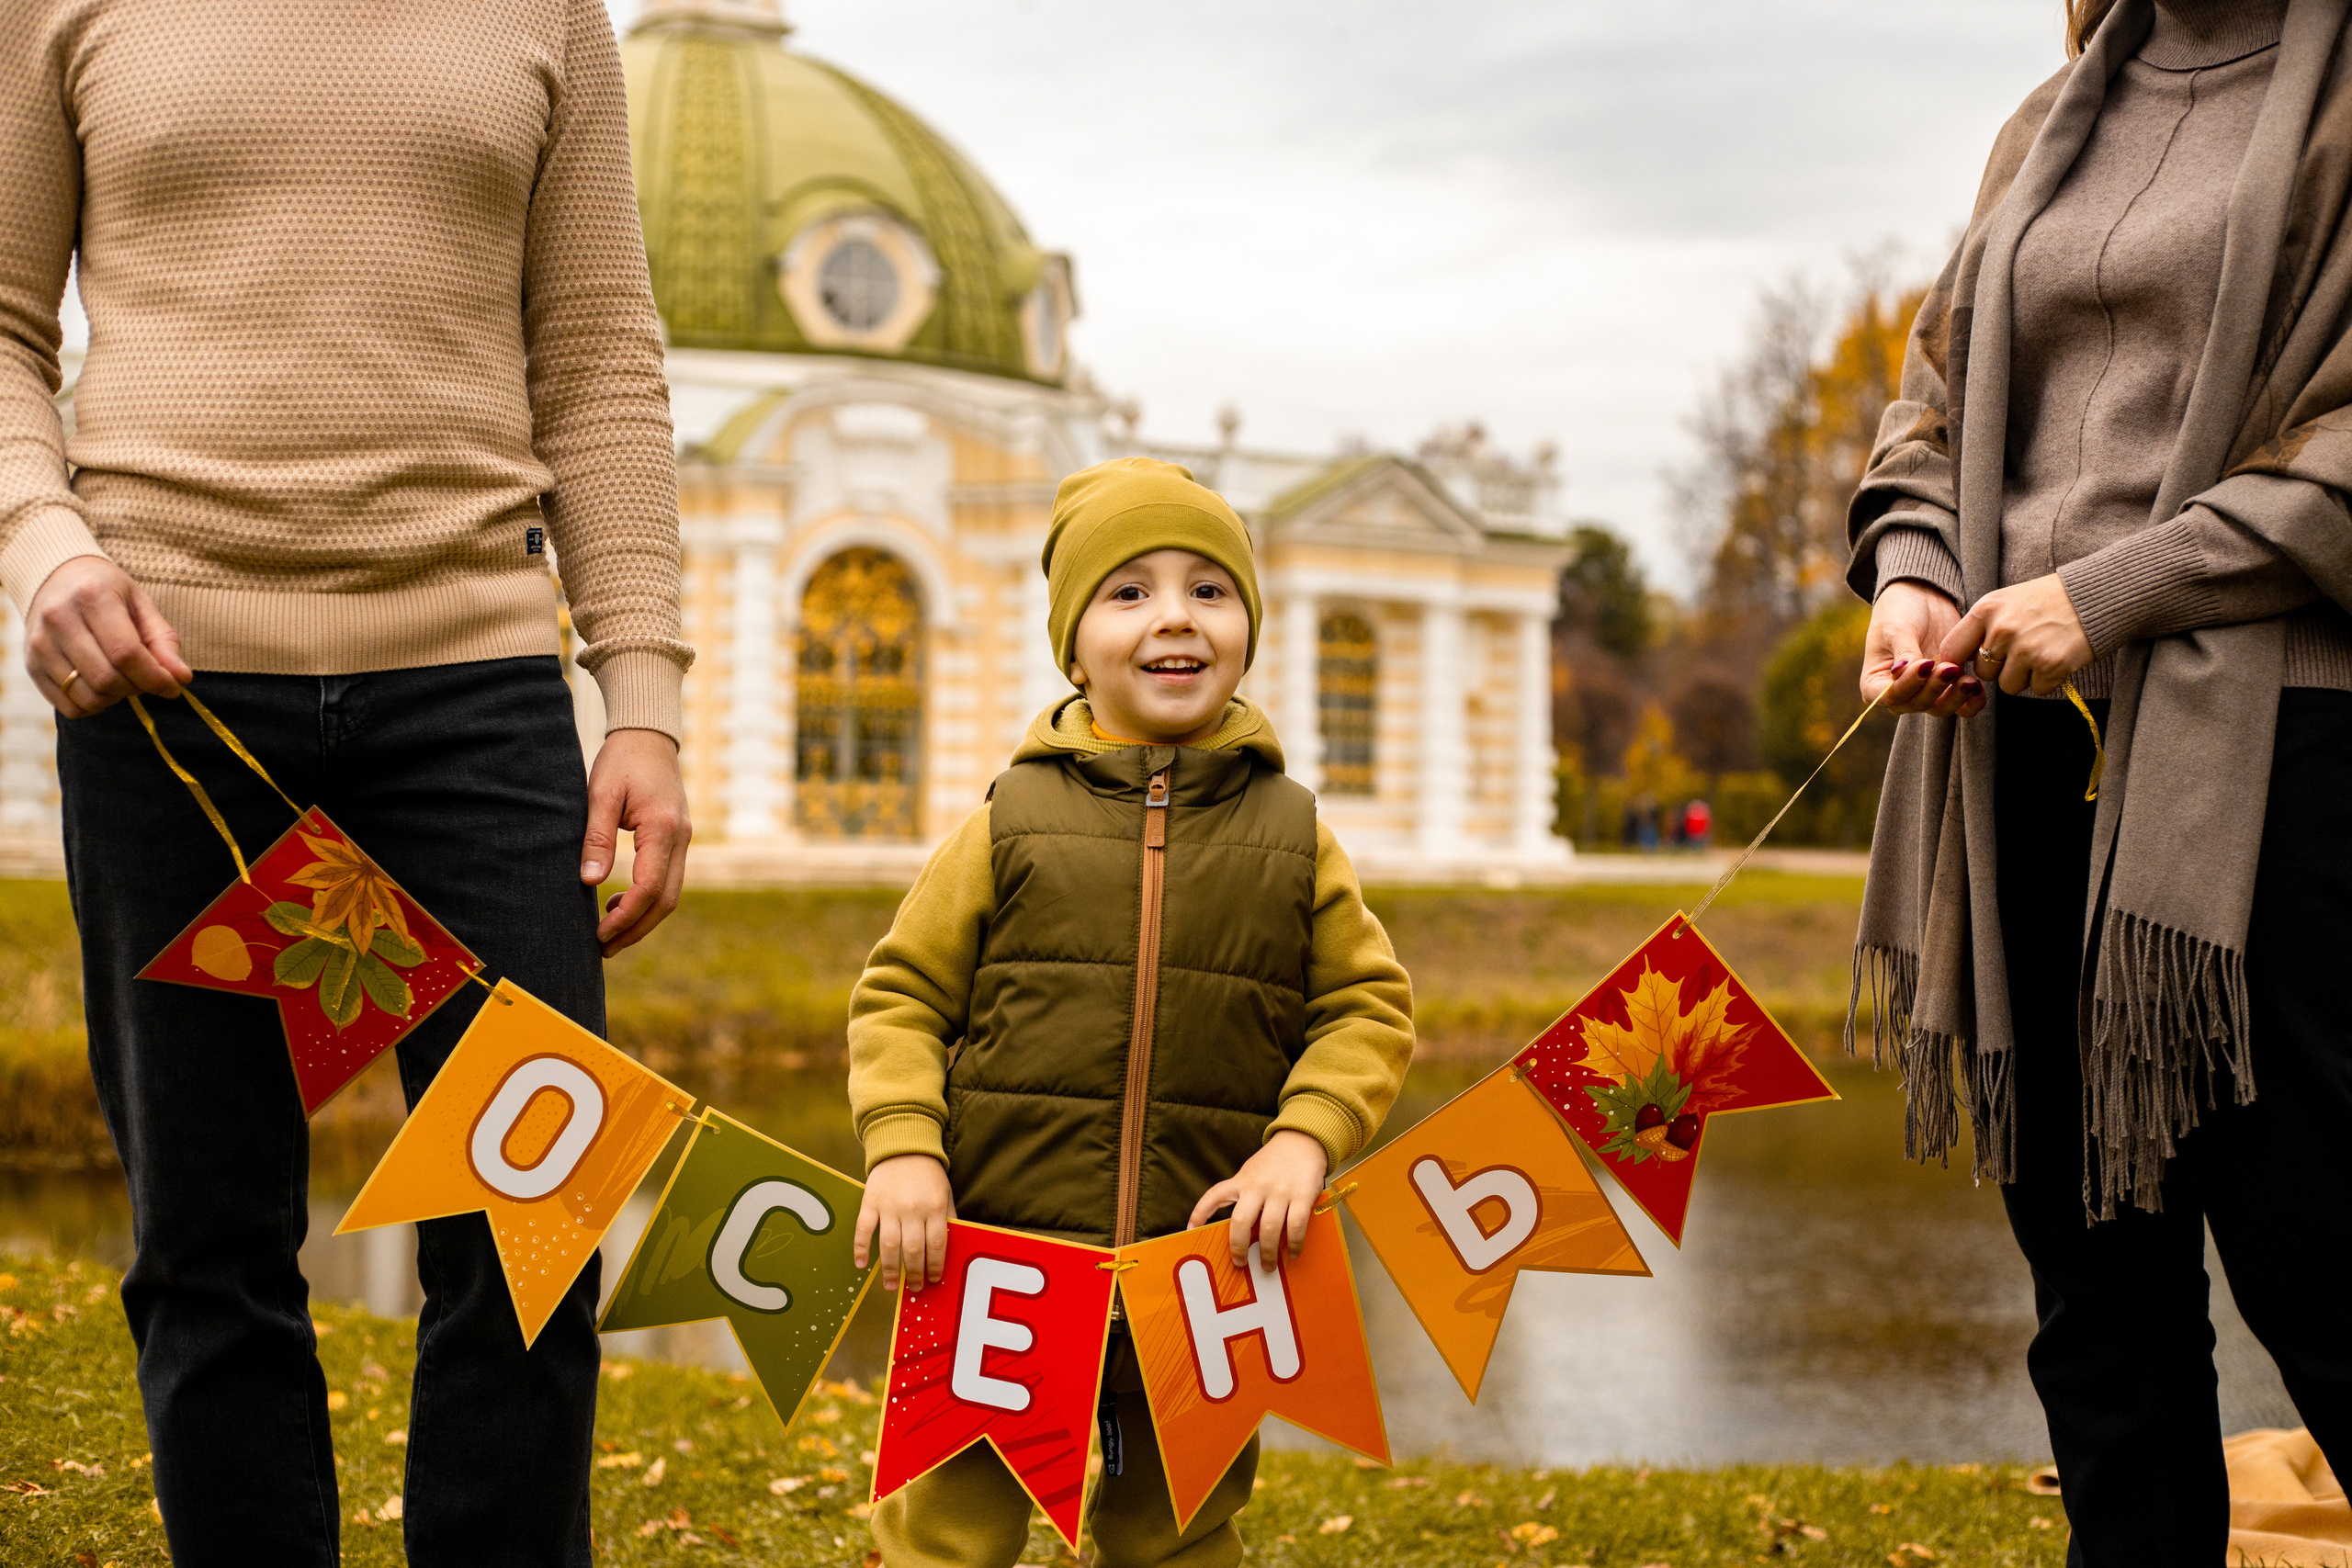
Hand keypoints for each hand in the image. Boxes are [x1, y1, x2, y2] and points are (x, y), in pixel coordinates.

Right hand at [22, 556, 191, 718]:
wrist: (56, 578)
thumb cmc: (107, 593)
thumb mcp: (141, 606)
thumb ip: (164, 642)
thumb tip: (182, 679)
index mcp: (92, 597)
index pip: (126, 653)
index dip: (155, 678)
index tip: (173, 686)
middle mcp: (59, 619)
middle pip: (106, 679)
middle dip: (136, 687)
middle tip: (145, 677)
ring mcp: (40, 644)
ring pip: (87, 697)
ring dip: (116, 698)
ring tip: (123, 679)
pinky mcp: (31, 665)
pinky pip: (69, 707)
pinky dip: (94, 706)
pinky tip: (100, 687)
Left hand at [582, 728, 690, 955]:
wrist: (649, 737)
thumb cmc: (621, 761)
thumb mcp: (600, 795)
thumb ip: (596, 838)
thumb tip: (589, 881)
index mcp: (662, 829)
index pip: (649, 888)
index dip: (625, 917)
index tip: (599, 935)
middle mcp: (681, 839)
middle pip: (665, 901)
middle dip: (635, 929)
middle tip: (603, 947)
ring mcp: (683, 840)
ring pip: (670, 894)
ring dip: (643, 919)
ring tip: (609, 932)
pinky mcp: (678, 840)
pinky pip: (668, 880)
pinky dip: (648, 900)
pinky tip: (619, 902)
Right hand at [853, 1154, 953, 1291]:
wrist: (903, 1146)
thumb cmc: (928, 1174)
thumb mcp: (946, 1193)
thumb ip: (949, 1219)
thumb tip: (951, 1248)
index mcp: (935, 1207)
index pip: (937, 1244)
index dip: (935, 1265)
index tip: (934, 1279)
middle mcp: (912, 1209)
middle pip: (913, 1250)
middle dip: (914, 1274)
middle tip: (914, 1287)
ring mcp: (889, 1206)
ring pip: (889, 1245)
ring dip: (890, 1269)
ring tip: (891, 1286)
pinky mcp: (870, 1202)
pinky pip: (863, 1229)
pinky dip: (861, 1248)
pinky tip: (861, 1264)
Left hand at [1187, 1129, 1330, 1269]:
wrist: (1302, 1140)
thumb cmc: (1274, 1162)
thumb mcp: (1251, 1173)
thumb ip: (1244, 1194)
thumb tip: (1241, 1229)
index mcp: (1241, 1180)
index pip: (1214, 1195)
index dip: (1200, 1212)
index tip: (1190, 1228)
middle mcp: (1257, 1186)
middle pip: (1241, 1221)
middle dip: (1238, 1247)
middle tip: (1240, 1263)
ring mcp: (1280, 1190)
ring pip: (1269, 1228)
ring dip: (1267, 1252)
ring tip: (1268, 1266)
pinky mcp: (1302, 1193)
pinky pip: (1296, 1225)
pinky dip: (1294, 1243)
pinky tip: (1292, 1253)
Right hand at [1861, 580, 1984, 718]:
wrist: (1923, 595)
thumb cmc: (1899, 610)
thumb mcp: (1897, 629)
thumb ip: (1904, 653)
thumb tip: (1901, 673)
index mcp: (1875, 683)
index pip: (1890, 696)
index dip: (1908, 686)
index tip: (1924, 664)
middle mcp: (1899, 693)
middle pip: (1916, 704)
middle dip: (1934, 688)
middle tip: (1948, 667)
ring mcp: (1925, 690)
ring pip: (1939, 708)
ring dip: (1954, 698)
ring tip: (1968, 680)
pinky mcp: (1949, 685)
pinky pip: (1961, 704)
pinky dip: (1970, 701)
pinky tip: (1977, 687)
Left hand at [1940, 574, 2091, 697]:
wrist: (2095, 596)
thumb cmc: (2046, 600)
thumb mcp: (2005, 601)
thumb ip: (1979, 627)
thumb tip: (1951, 660)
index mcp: (1986, 610)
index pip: (1951, 650)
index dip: (1958, 663)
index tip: (1969, 665)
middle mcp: (2002, 630)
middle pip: (1984, 672)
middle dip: (2001, 667)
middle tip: (2025, 647)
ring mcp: (2026, 649)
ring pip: (2009, 685)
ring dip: (2025, 676)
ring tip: (2042, 650)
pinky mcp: (2051, 666)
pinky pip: (2037, 690)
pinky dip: (2049, 680)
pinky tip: (2058, 657)